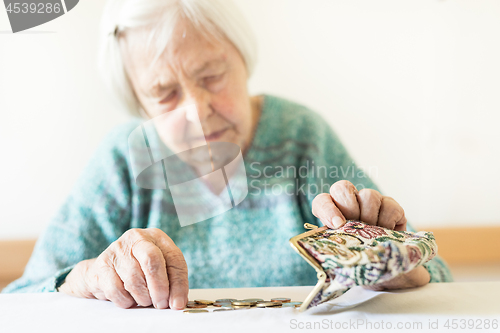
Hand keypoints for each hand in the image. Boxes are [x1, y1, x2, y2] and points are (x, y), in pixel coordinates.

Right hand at [58, 228, 188, 309]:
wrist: (105, 270)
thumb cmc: (139, 269)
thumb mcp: (160, 269)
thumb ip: (172, 282)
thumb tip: (177, 303)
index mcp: (156, 236)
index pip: (174, 258)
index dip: (179, 283)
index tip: (177, 303)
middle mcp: (137, 238)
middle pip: (152, 261)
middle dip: (159, 288)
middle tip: (161, 304)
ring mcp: (117, 250)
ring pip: (134, 279)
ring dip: (142, 297)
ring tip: (144, 300)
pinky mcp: (102, 265)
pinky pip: (116, 290)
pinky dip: (125, 300)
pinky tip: (128, 299)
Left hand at [312, 180, 428, 289]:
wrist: (385, 264)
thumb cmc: (359, 258)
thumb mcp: (344, 256)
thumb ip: (337, 251)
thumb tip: (333, 259)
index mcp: (331, 212)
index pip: (322, 201)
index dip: (327, 210)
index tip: (336, 225)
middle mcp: (349, 201)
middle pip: (343, 188)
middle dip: (349, 208)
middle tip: (356, 227)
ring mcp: (371, 201)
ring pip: (368, 195)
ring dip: (370, 216)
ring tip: (372, 234)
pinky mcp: (391, 205)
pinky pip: (389, 205)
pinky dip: (388, 222)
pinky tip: (386, 233)